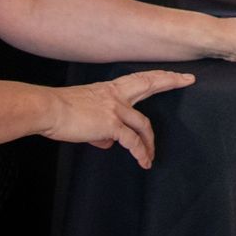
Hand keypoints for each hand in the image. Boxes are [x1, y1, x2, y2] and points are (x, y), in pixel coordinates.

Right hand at [42, 70, 194, 167]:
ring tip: (150, 157)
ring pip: (143, 124)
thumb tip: (108, 143)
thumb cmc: (59, 111)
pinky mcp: (111, 124)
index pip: (138, 79)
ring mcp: (115, 108)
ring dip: (150, 143)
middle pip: (150, 84)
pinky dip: (140, 152)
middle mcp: (115, 95)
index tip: (173, 73)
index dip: (157, 76)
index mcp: (109, 89)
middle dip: (170, 81)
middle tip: (188, 79)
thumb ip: (100, 127)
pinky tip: (143, 161)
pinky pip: (132, 141)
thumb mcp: (83, 114)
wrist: (47, 109)